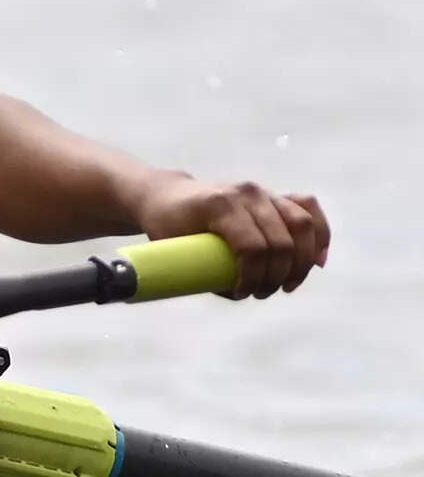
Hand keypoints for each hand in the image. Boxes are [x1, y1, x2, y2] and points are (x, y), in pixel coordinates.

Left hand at [134, 175, 329, 297]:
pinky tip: (318, 260)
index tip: (241, 293)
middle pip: (280, 241)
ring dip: (302, 262)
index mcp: (219, 205)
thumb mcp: (176, 251)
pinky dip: (320, 235)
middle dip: (277, 276)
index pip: (252, 247)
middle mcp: (246, 194)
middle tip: (262, 293)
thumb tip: (239, 293)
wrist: (166, 196)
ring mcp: (262, 192)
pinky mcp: (273, 196)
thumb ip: (207, 273)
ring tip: (287, 285)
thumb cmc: (169, 227)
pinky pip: (308, 209)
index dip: (253, 277)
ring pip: (302, 224)